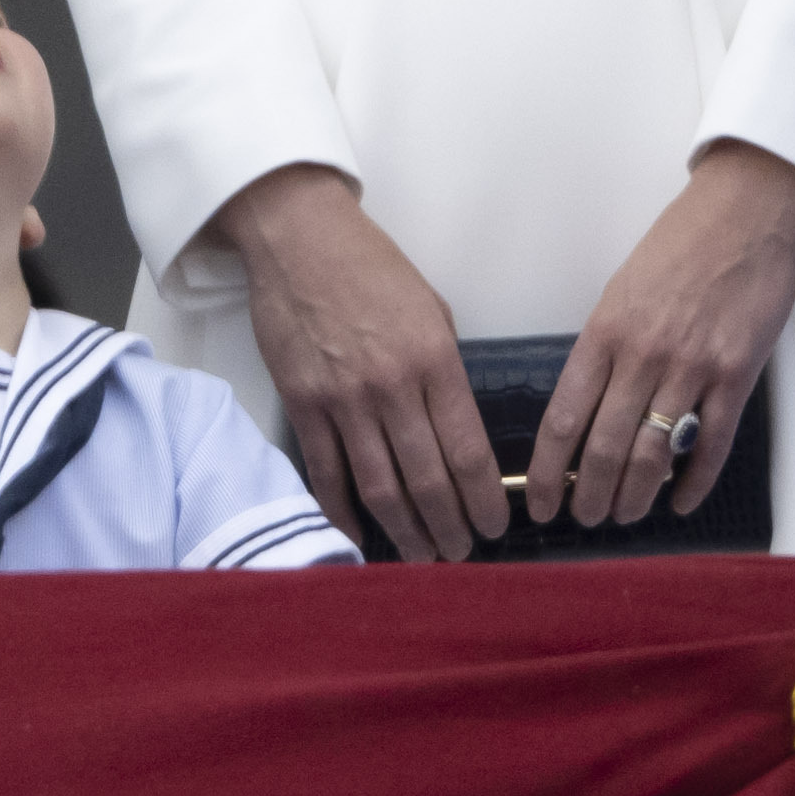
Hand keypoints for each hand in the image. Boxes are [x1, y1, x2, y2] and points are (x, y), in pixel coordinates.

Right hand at [210, 166, 503, 561]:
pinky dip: (340, 511)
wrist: (300, 238)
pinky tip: (356, 536)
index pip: (467, 451)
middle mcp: (392, 387)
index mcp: (435, 361)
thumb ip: (444, 373)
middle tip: (459, 557)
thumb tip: (453, 431)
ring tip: (421, 556)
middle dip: (448, 528)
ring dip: (404, 530)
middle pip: (427, 480)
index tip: (494, 528)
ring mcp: (343, 399)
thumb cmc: (371, 268)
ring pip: (379, 486)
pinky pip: (325, 472)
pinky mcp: (302, 402)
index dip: (483, 501)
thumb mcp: (432, 311)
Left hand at [537, 143, 794, 528]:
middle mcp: (642, 356)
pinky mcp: (737, 374)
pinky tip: (681, 501)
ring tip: (625, 515)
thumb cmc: (679, 245)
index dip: (547, 472)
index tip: (539, 503)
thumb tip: (588, 405)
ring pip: (653, 454)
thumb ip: (604, 347)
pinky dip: (694, 481)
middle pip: (604, 449)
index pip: (563, 419)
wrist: (744, 213)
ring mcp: (691, 368)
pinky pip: (712, 444)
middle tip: (586, 519)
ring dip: (635, 495)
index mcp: (603, 333)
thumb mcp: (620, 290)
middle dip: (589, 496)